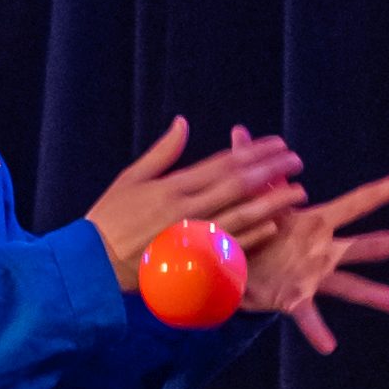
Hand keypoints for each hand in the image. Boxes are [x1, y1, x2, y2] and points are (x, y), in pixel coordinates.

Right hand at [83, 116, 306, 286]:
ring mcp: (190, 237)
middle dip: (270, 171)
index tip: (278, 144)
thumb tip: (183, 123)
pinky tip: (273, 225)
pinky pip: (228, 248)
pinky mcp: (190, 261)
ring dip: (271, 202)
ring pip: (240, 215)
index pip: (222, 164)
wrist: (92, 266)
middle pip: (237, 185)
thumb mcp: (130, 179)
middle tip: (296, 161)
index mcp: (171, 187)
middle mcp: (184, 210)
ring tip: (297, 191)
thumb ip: (162, 152)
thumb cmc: (109, 220)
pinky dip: (252, 236)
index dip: (253, 152)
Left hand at [229, 154, 388, 359]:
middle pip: (367, 244)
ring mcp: (311, 275)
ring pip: (349, 285)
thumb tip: (239, 130)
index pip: (355, 203)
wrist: (228, 263)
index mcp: (316, 223)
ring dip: (375, 294)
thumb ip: (247, 166)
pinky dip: (317, 331)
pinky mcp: (292, 296)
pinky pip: (307, 316)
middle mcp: (322, 250)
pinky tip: (328, 346)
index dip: (381, 191)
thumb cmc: (247, 229)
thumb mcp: (250, 197)